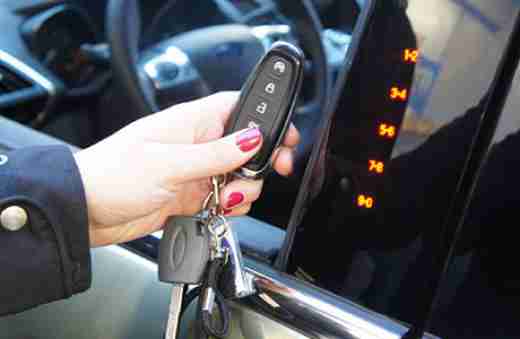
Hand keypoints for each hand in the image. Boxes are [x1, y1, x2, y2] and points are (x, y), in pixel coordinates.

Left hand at [74, 92, 299, 246]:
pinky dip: (229, 207)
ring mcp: (196, 171)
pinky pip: (225, 199)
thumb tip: (253, 140)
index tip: (284, 139)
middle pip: (248, 146)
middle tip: (263, 174)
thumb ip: (215, 154)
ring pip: (240, 177)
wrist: (86, 211)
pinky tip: (217, 209)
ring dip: (244, 190)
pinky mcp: (192, 195)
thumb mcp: (169, 163)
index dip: (266, 120)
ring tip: (225, 198)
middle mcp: (197, 144)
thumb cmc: (112, 174)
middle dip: (261, 163)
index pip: (239, 108)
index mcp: (191, 122)